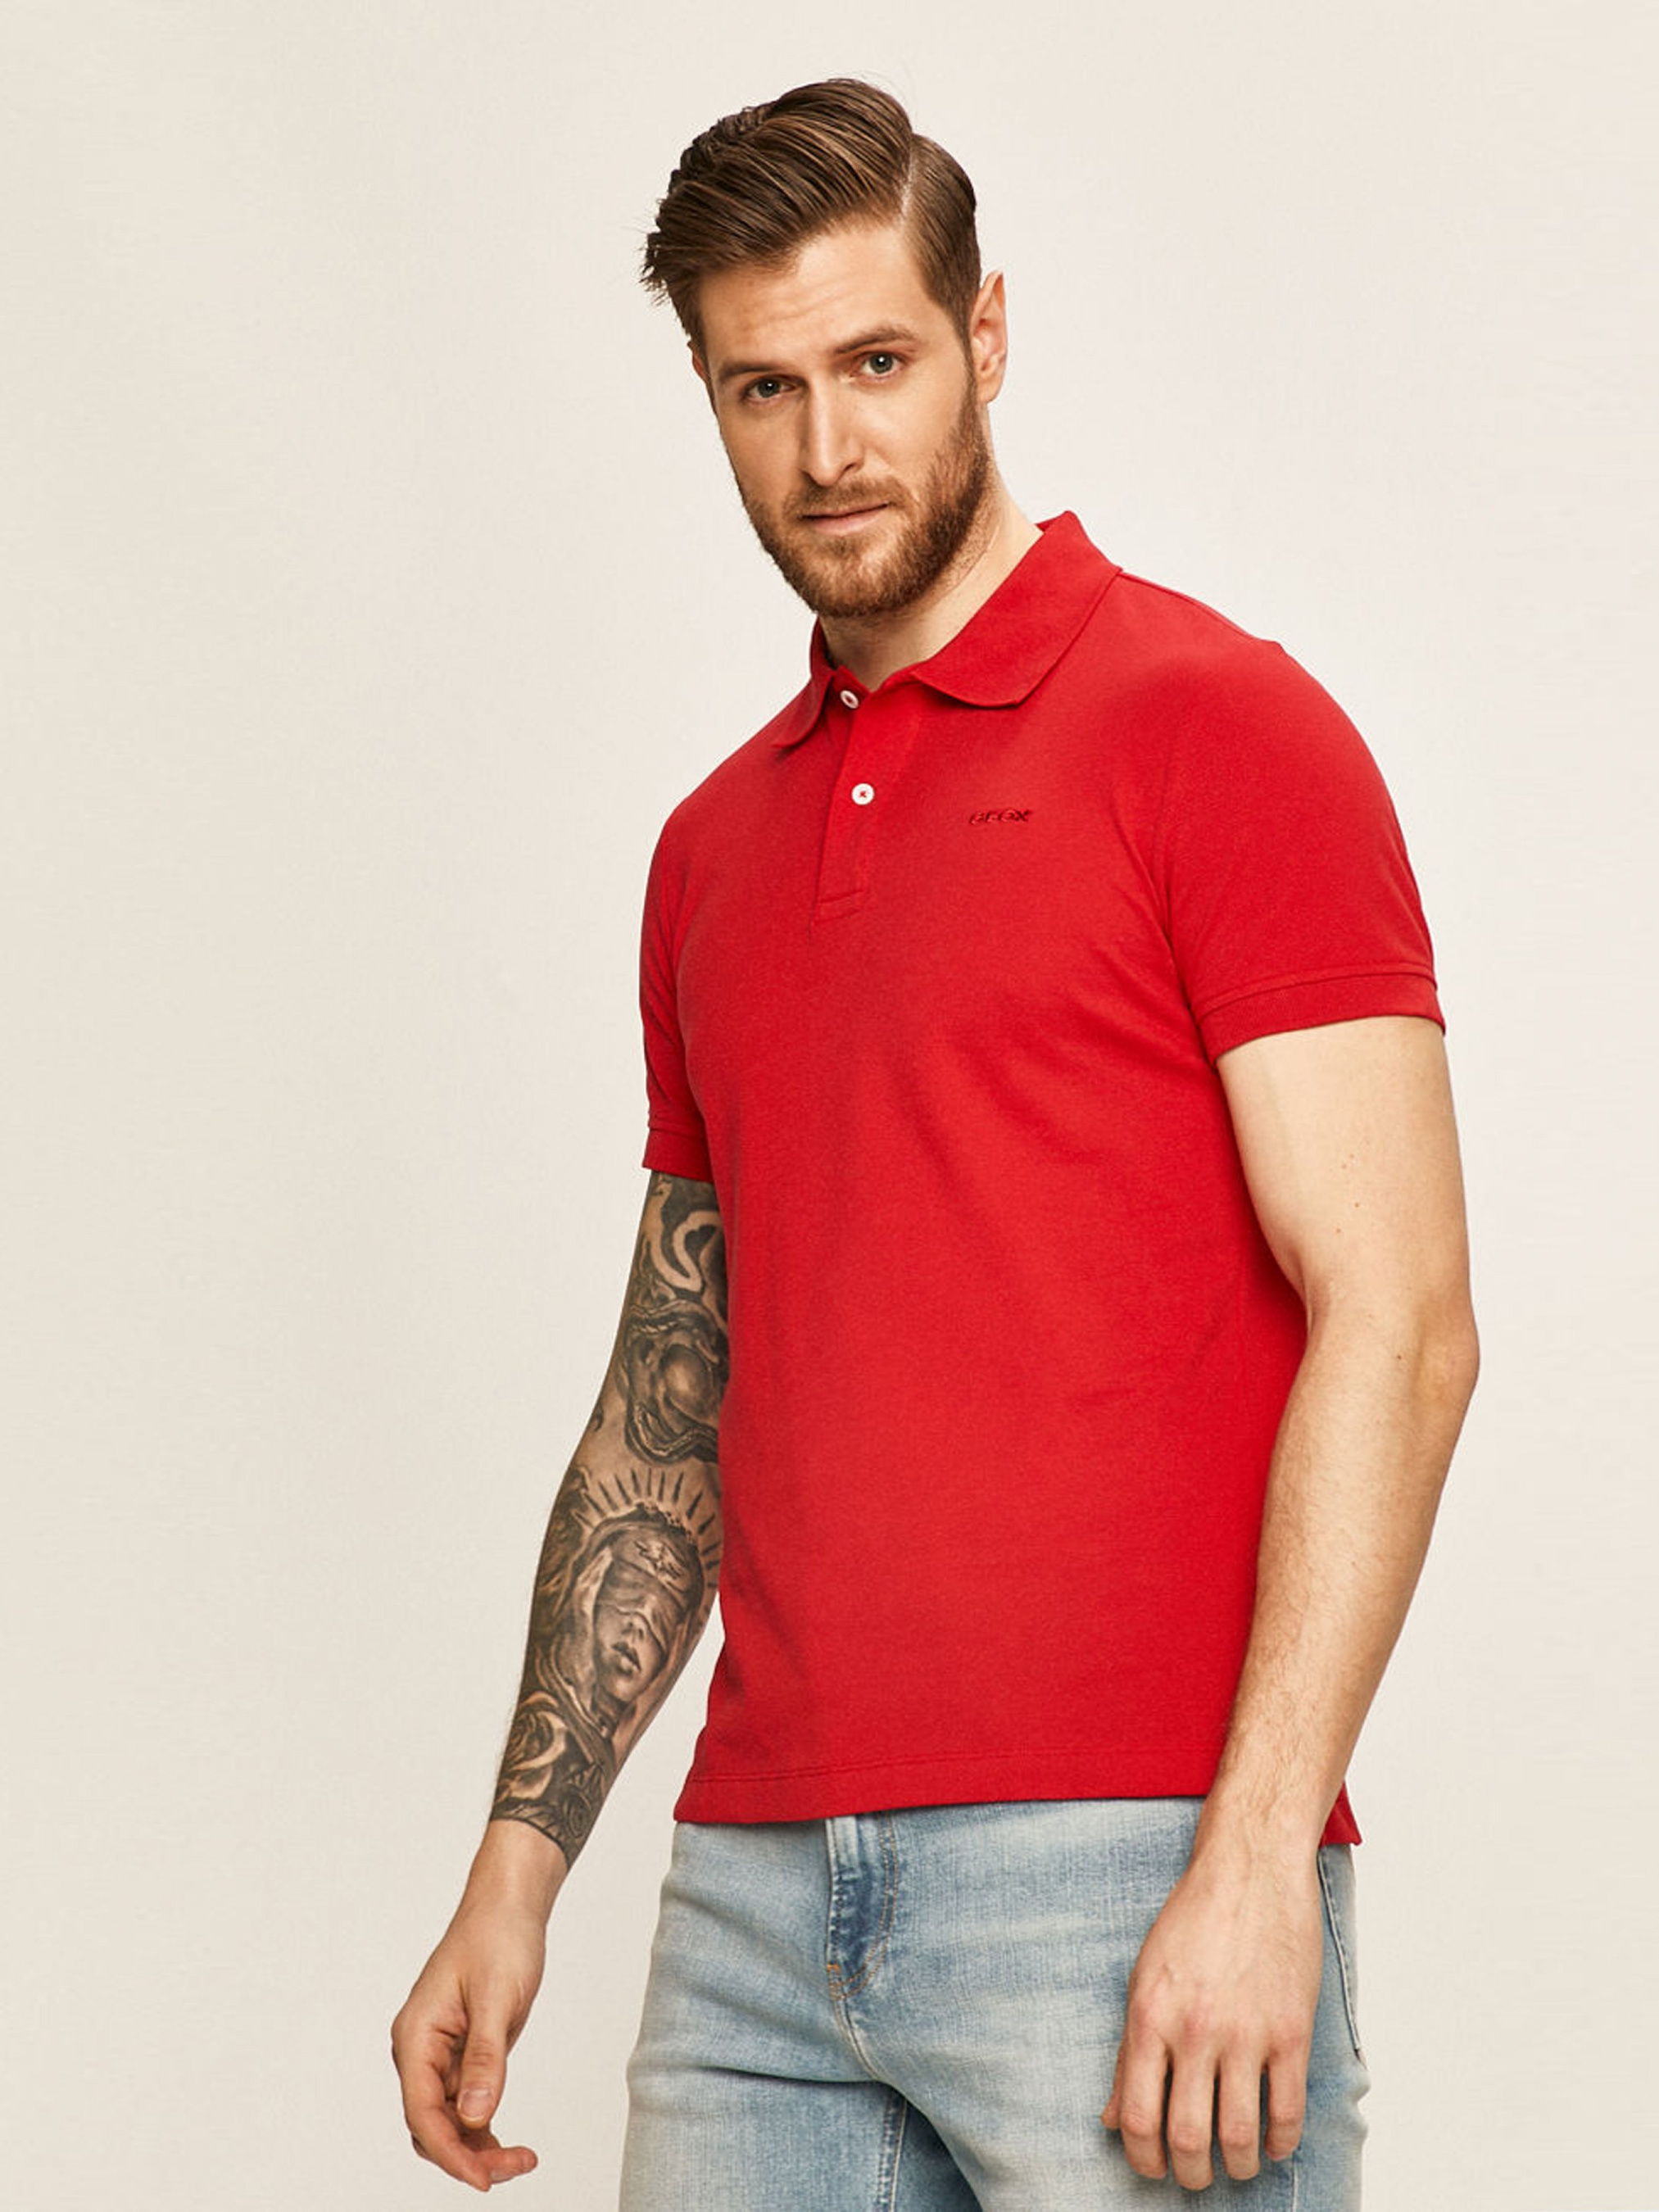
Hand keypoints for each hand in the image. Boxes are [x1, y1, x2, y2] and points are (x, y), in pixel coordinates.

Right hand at [392, 1896, 546, 2191]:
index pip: (423, 2112)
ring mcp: (440, 2053)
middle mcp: (420, 2050)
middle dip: (468, 2155)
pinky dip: (483, 2127)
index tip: (483, 2178)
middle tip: (516, 2167)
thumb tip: (476, 2118)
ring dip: (478, 2145)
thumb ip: (485, 2059)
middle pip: (432, 2124)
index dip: (451, 2152)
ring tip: (520, 2160)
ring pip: (448, 2120)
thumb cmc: (497, 1937)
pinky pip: (464, 2103)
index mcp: (416, 2037)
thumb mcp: (496, 1998)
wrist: (509, 1904)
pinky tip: (508, 2144)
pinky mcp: (461, 2052)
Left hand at [1101, 1843, 1323, 2190]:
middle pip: (1186, 2137)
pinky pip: (1287, 2112)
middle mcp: (1194, 2029)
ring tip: (1234, 2165)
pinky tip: (1272, 2145)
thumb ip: (1130, 2049)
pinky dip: (1280, 2143)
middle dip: (1189, 2173)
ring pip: (1238, 2136)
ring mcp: (1246, 2032)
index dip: (1143, 2158)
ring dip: (1236, 2166)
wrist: (1251, 1867)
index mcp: (1149, 2015)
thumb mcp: (1144, 1976)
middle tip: (1194, 2175)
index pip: (1136, 2115)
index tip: (1153, 2166)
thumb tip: (1112, 2119)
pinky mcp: (1291, 2031)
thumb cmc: (1194, 1919)